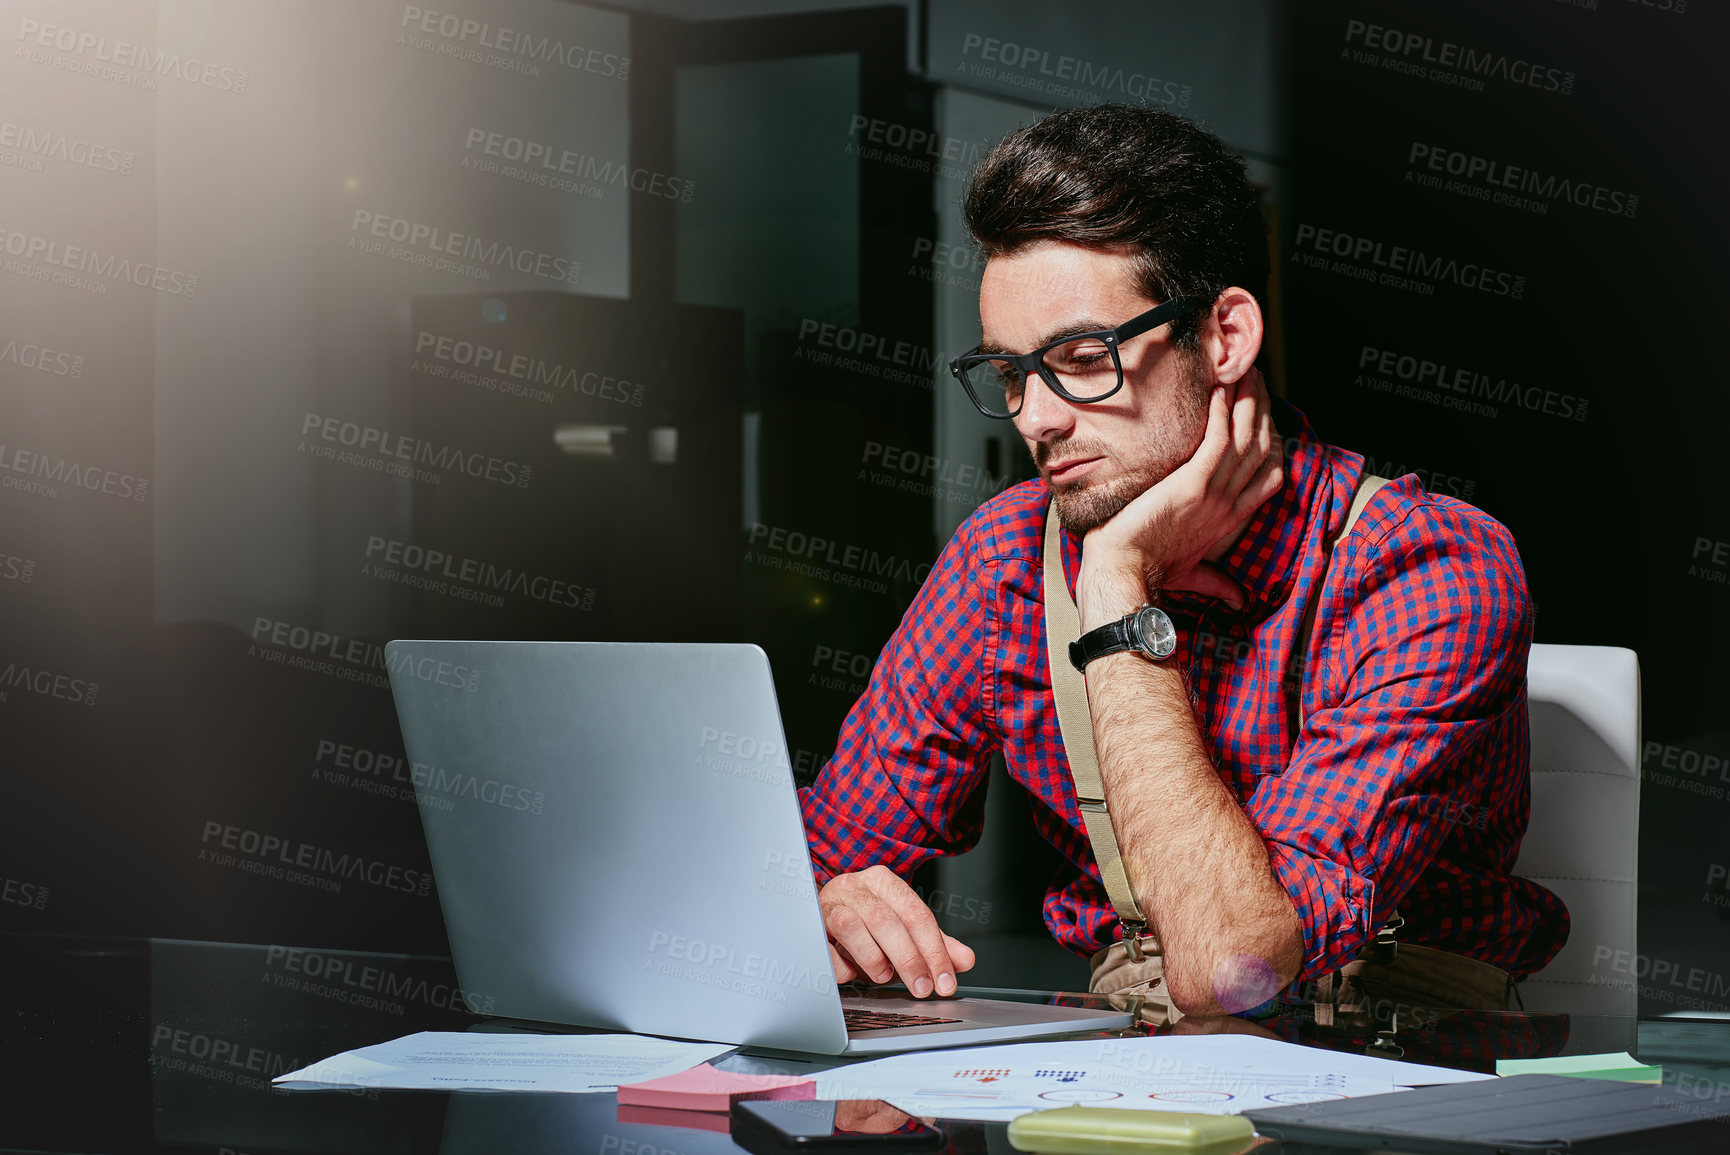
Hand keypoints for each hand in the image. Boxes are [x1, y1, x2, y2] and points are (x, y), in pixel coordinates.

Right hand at [819, 865, 975, 995]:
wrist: (819, 911)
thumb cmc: (865, 919)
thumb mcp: (903, 927)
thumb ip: (934, 943)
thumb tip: (964, 960)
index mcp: (884, 882)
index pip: (916, 913)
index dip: (934, 950)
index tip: (945, 981)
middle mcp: (855, 887)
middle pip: (886, 920)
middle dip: (909, 959)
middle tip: (922, 988)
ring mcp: (828, 903)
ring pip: (852, 927)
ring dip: (872, 958)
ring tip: (883, 975)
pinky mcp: (807, 925)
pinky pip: (823, 949)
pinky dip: (841, 966)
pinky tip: (851, 973)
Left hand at [1077, 367, 1282, 624]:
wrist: (1124, 578)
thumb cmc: (1149, 574)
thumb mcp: (1192, 575)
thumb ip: (1217, 583)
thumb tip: (1238, 600)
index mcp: (1230, 520)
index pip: (1269, 474)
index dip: (1272, 440)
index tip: (1265, 413)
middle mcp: (1229, 505)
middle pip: (1261, 446)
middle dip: (1262, 408)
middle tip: (1257, 377)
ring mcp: (1213, 495)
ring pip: (1244, 438)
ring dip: (1247, 401)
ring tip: (1245, 371)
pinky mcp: (1191, 487)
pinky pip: (1216, 441)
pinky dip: (1222, 414)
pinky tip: (1221, 389)